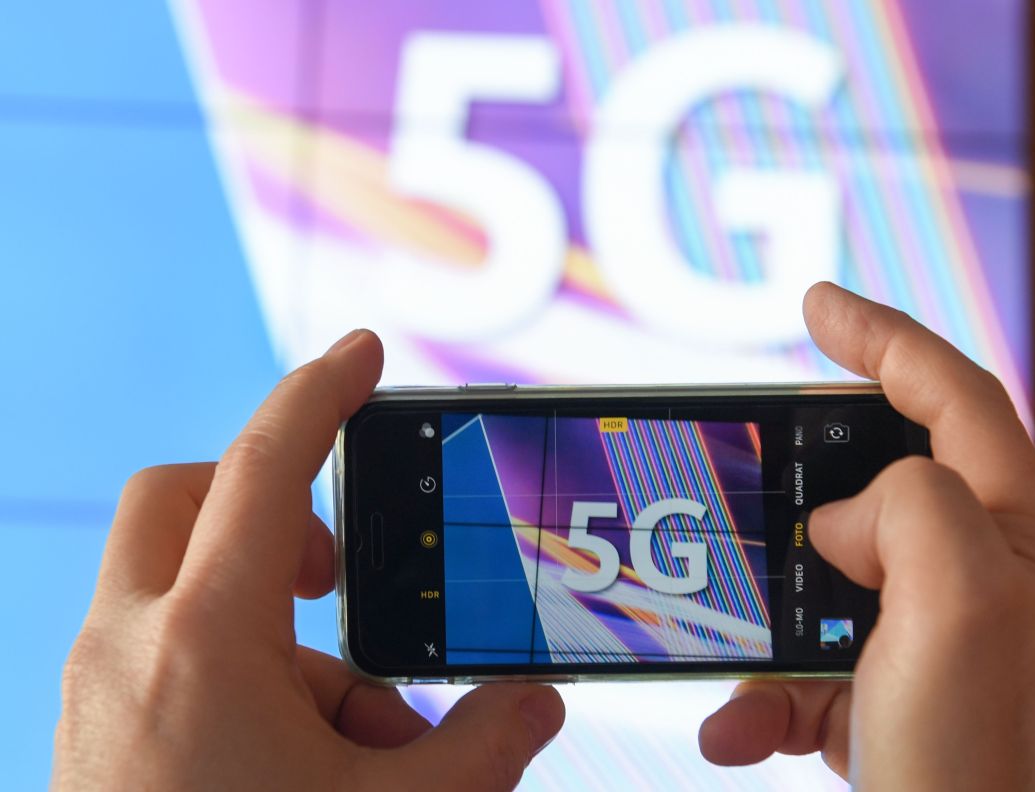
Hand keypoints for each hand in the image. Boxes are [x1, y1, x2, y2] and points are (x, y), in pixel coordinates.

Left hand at [53, 330, 563, 790]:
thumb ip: (484, 746)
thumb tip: (534, 703)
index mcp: (200, 643)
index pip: (261, 467)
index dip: (319, 394)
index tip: (361, 352)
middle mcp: (129, 648)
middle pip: (185, 498)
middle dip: (271, 510)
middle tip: (332, 574)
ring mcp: (101, 688)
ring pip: (182, 585)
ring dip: (277, 629)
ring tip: (351, 738)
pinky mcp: (98, 729)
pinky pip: (169, 651)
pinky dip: (242, 675)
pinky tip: (298, 767)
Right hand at [699, 284, 1034, 789]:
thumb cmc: (989, 771)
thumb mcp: (962, 603)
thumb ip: (908, 508)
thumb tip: (842, 521)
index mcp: (1023, 540)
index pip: (956, 396)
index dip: (883, 337)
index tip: (817, 304)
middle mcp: (990, 584)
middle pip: (886, 485)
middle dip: (806, 489)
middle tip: (749, 482)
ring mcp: (943, 647)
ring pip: (832, 586)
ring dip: (766, 622)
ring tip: (733, 663)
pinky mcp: (899, 704)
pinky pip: (815, 669)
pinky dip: (765, 694)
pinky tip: (740, 728)